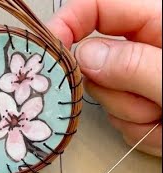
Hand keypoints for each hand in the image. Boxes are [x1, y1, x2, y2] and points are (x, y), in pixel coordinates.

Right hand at [47, 0, 161, 155]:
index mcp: (158, 23)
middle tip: (150, 103)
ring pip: (105, 95)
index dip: (68, 23)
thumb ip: (136, 65)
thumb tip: (83, 55)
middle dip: (114, 89)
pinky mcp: (139, 103)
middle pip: (94, 60)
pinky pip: (119, 118)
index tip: (51, 50)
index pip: (96, 7)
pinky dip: (141, 129)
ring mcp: (138, 78)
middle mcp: (144, 47)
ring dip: (133, 114)